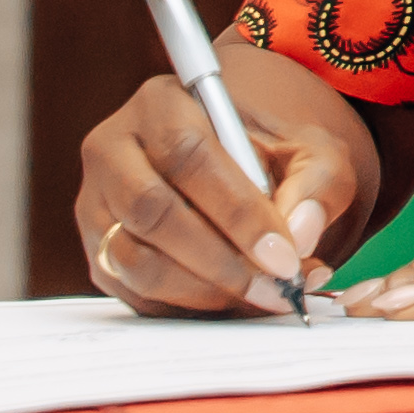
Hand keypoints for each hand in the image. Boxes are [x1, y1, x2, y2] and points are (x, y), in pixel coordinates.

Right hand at [75, 44, 371, 314]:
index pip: (189, 156)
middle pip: (152, 211)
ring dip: (202, 291)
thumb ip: (318, 185)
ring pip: (134, 259)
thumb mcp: (312, 152)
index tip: (283, 255)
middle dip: (220, 261)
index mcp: (161, 105)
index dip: (237, 212)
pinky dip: (185, 307)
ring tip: (260, 295)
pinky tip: (231, 302)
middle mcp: (113, 151)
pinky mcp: (97, 252)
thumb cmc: (271, 154)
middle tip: (275, 287)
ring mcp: (95, 204)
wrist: (237, 165)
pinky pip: (131, 292)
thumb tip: (300, 236)